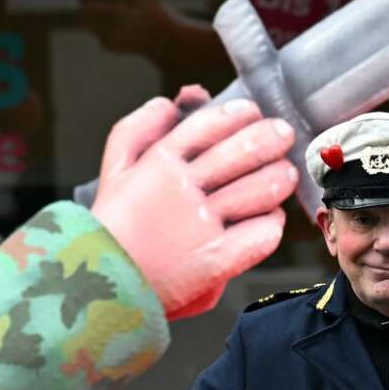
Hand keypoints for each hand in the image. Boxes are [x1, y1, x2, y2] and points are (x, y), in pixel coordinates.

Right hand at [91, 87, 295, 319]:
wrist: (102, 286)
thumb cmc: (110, 228)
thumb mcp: (113, 169)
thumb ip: (136, 130)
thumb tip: (168, 103)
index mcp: (157, 162)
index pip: (210, 124)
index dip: (239, 114)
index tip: (252, 112)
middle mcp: (182, 188)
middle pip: (243, 151)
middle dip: (272, 138)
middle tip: (284, 134)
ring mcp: (201, 224)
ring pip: (260, 189)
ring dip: (279, 177)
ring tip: (285, 174)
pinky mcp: (217, 260)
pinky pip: (261, 234)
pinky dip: (272, 223)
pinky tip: (270, 218)